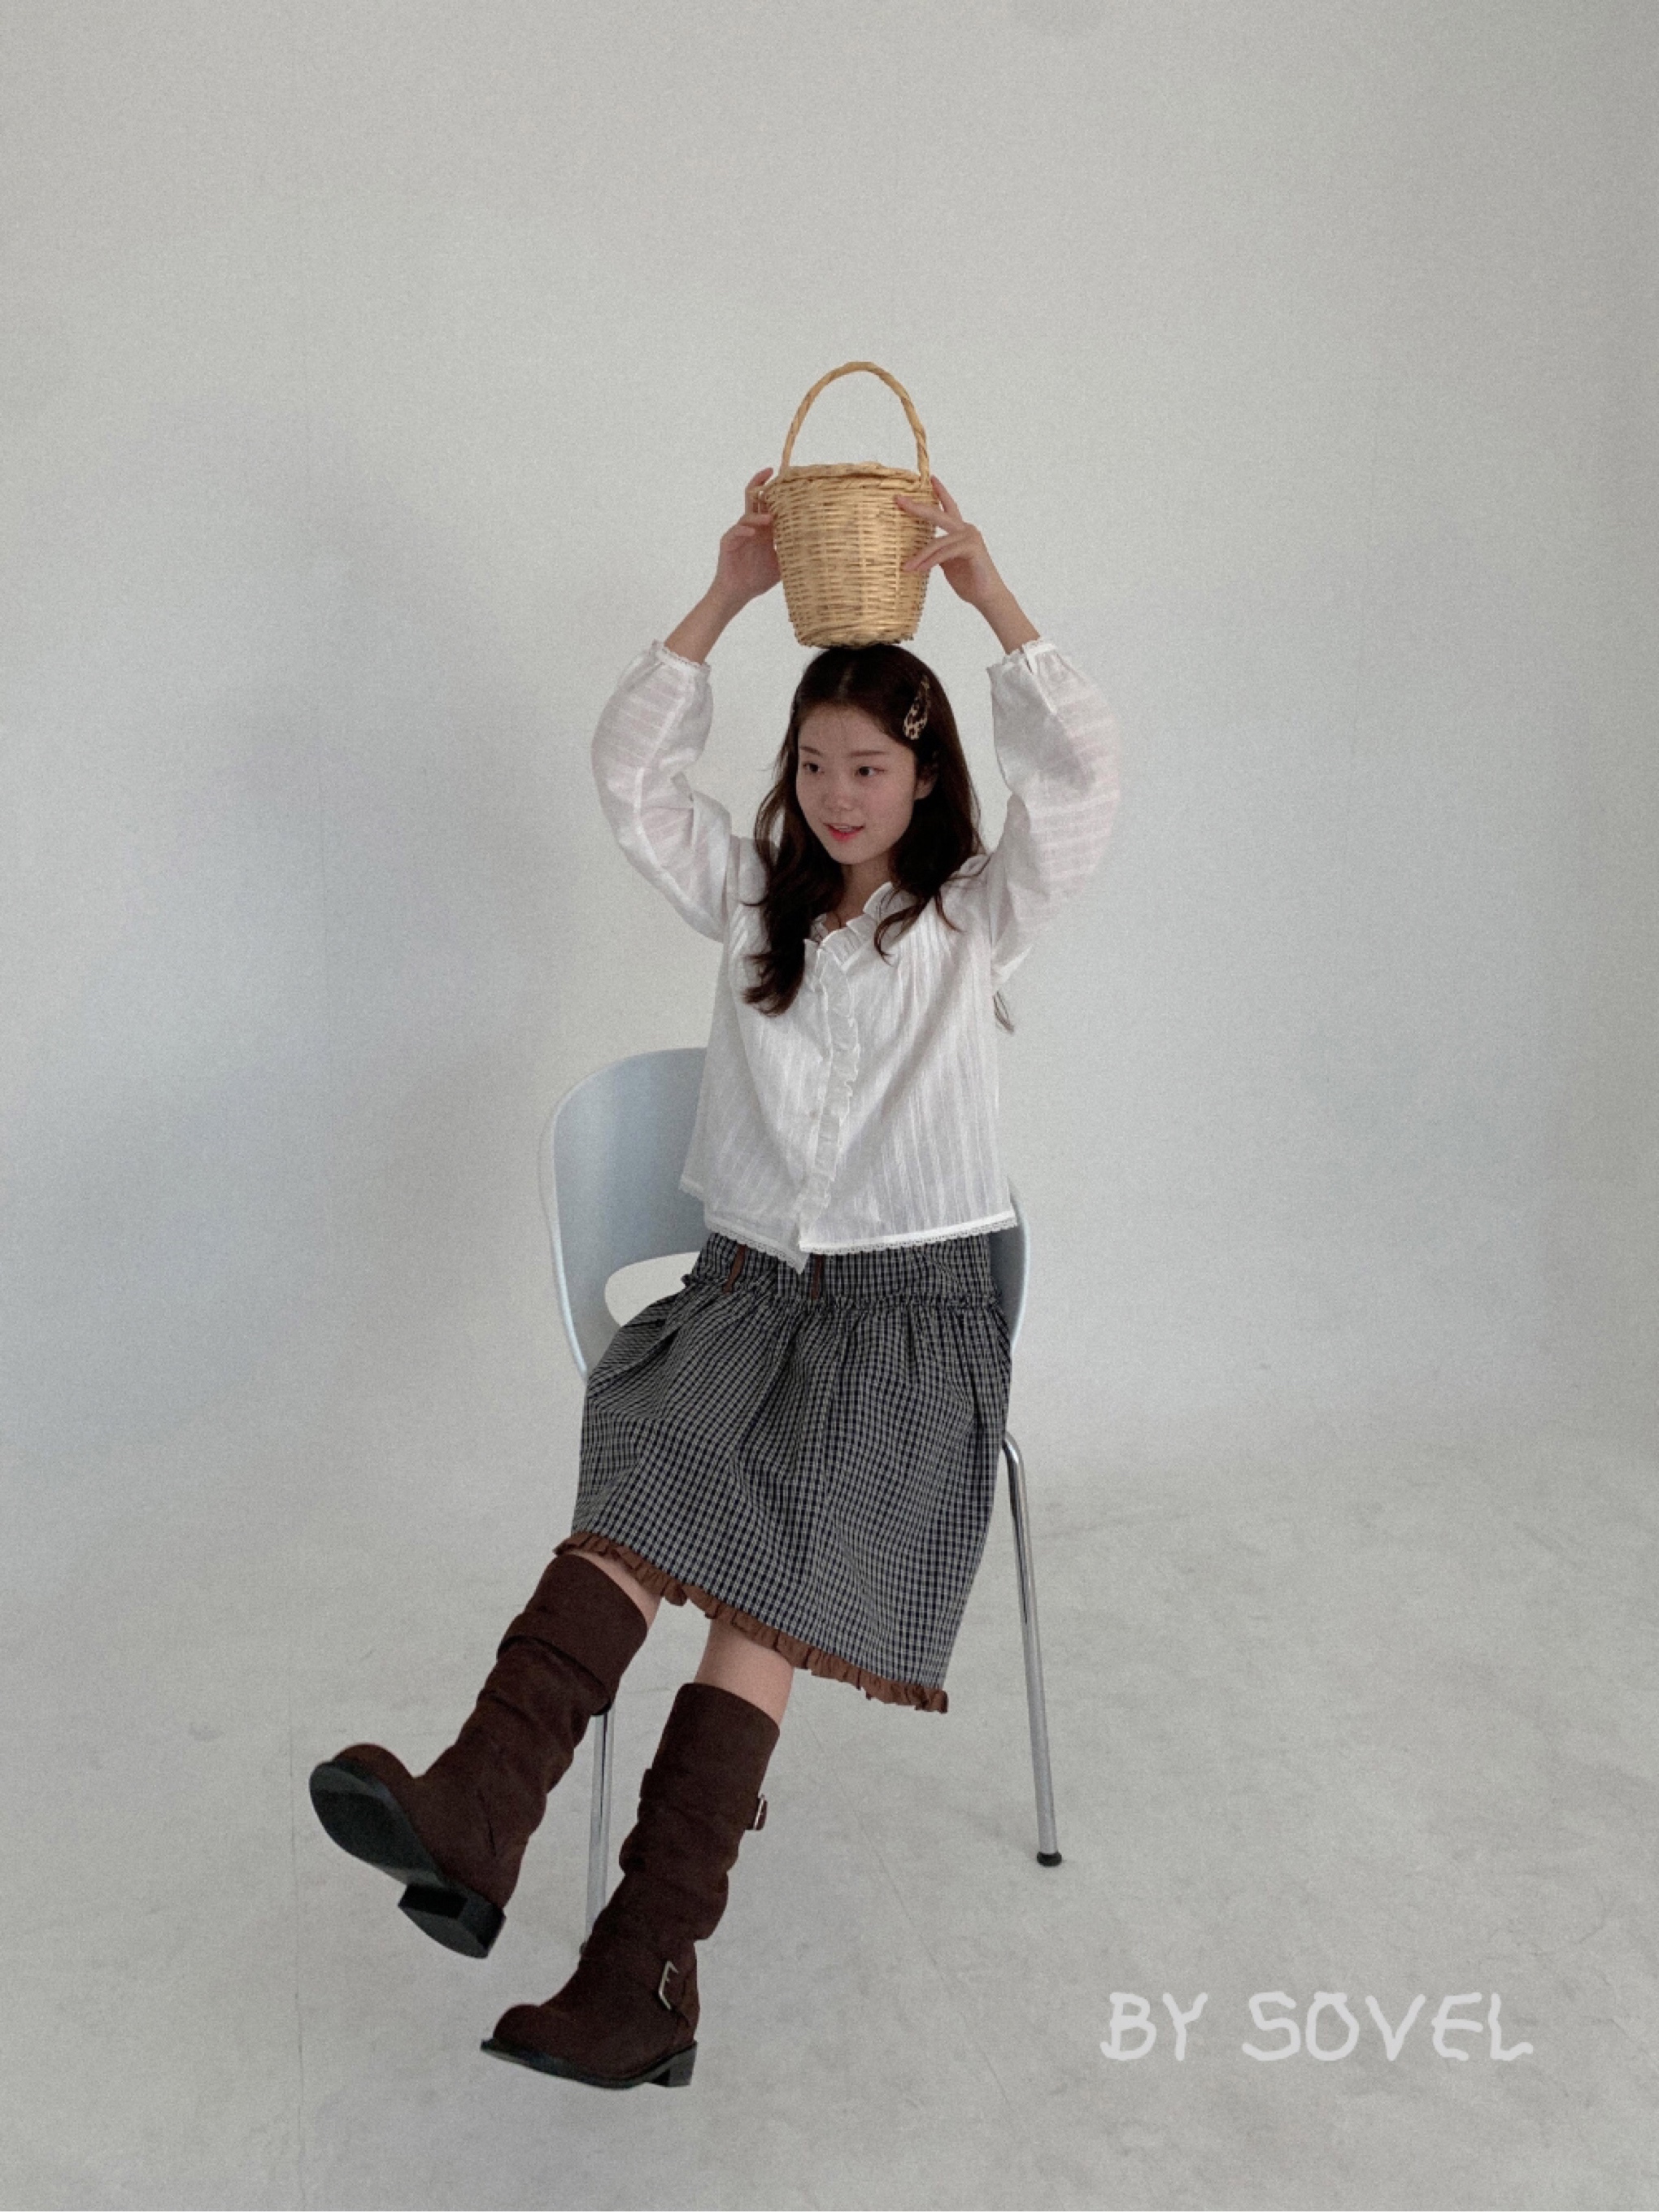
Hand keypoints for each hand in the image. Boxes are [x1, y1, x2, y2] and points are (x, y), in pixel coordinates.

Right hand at [711, 468, 780, 607]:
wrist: (739, 593)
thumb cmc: (758, 579)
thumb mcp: (781, 565)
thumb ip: (793, 553)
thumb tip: (816, 547)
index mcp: (765, 530)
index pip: (769, 505)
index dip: (775, 491)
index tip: (787, 478)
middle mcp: (752, 528)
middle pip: (754, 498)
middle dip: (760, 483)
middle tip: (770, 472)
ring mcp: (739, 533)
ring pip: (747, 515)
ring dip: (758, 515)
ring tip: (770, 519)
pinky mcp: (729, 542)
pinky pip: (736, 532)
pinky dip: (744, 531)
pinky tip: (752, 533)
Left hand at [894, 476, 1039, 651]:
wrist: (987, 597)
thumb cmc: (969, 582)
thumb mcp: (948, 564)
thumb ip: (939, 553)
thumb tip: (923, 551)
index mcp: (961, 532)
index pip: (949, 507)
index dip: (940, 492)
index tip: (930, 479)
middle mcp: (966, 530)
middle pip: (938, 514)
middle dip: (917, 507)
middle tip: (899, 500)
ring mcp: (970, 537)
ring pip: (937, 541)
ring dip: (920, 556)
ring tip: (906, 567)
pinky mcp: (972, 548)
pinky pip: (944, 553)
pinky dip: (930, 562)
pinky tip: (919, 569)